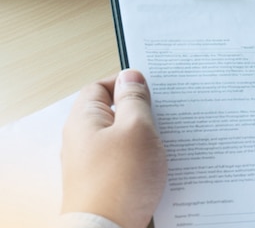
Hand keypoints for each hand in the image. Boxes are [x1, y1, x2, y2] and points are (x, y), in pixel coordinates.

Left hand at [61, 70, 166, 227]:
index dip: (126, 83)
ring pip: (123, 136)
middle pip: (114, 112)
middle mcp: (83, 139)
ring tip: (166, 140)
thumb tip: (131, 76)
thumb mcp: (136, 129)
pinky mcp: (105, 181)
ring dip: (144, 136)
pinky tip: (159, 163)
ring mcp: (93, 162)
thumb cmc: (120, 181)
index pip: (101, 87)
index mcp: (84, 120)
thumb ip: (135, 100)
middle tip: (163, 114)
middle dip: (141, 111)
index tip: (150, 88)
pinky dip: (142, 157)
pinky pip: (126, 159)